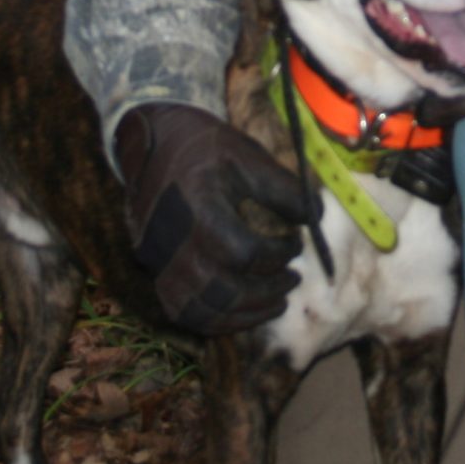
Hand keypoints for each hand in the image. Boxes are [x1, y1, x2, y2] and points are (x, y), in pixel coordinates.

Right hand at [114, 103, 318, 335]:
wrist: (149, 143)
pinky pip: (183, 312)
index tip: (296, 242)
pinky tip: (242, 310)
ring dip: (244, 315)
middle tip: (293, 279)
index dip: (278, 254)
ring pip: (202, 311)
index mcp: (197, 210)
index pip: (244, 253)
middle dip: (267, 291)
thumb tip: (316, 217)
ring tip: (276, 303)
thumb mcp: (245, 154)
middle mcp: (173, 244)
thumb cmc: (202, 145)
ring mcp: (158, 262)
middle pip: (223, 291)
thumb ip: (281, 188)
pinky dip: (215, 320)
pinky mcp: (153, 271)